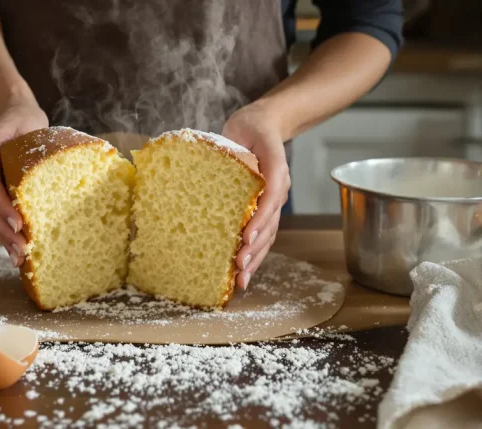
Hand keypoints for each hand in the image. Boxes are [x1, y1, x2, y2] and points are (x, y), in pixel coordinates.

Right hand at [0, 99, 47, 266]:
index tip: (19, 223)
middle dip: (4, 229)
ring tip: (19, 257)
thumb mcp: (30, 122)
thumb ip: (37, 142)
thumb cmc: (22, 119)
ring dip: (4, 237)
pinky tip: (16, 251)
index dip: (1, 204)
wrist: (8, 113)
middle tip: (22, 249)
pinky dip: (5, 232)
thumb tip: (66, 165)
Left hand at [221, 102, 290, 289]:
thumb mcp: (247, 129)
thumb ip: (242, 148)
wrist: (262, 126)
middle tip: (239, 267)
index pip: (271, 197)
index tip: (245, 237)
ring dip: (256, 258)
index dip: (259, 218)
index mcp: (276, 171)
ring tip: (241, 278)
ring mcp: (272, 201)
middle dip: (255, 248)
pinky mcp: (263, 208)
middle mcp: (278, 190)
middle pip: (270, 224)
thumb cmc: (252, 128)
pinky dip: (253, 254)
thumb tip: (230, 166)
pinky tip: (242, 272)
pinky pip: (262, 234)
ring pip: (268, 235)